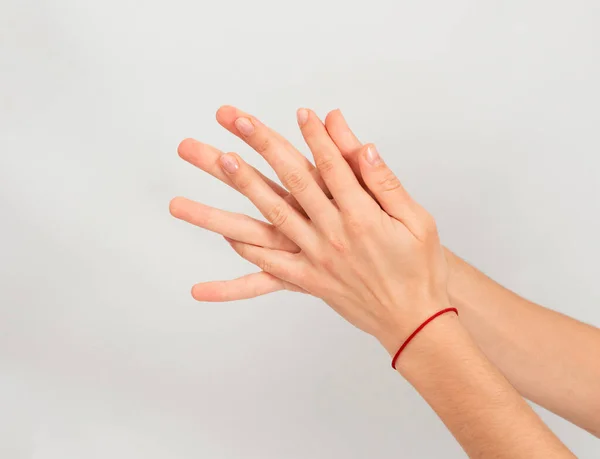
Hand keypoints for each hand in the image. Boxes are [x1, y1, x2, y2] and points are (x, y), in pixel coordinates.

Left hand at [171, 107, 448, 353]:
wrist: (414, 321)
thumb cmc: (420, 269)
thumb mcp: (417, 221)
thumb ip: (386, 184)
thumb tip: (365, 148)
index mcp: (362, 217)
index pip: (332, 166)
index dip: (316, 136)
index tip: (302, 113)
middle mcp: (333, 235)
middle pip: (293, 182)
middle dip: (265, 146)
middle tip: (240, 120)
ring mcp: (315, 259)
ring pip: (271, 220)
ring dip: (243, 191)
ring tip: (221, 164)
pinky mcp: (307, 281)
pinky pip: (268, 271)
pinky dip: (242, 263)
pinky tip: (217, 253)